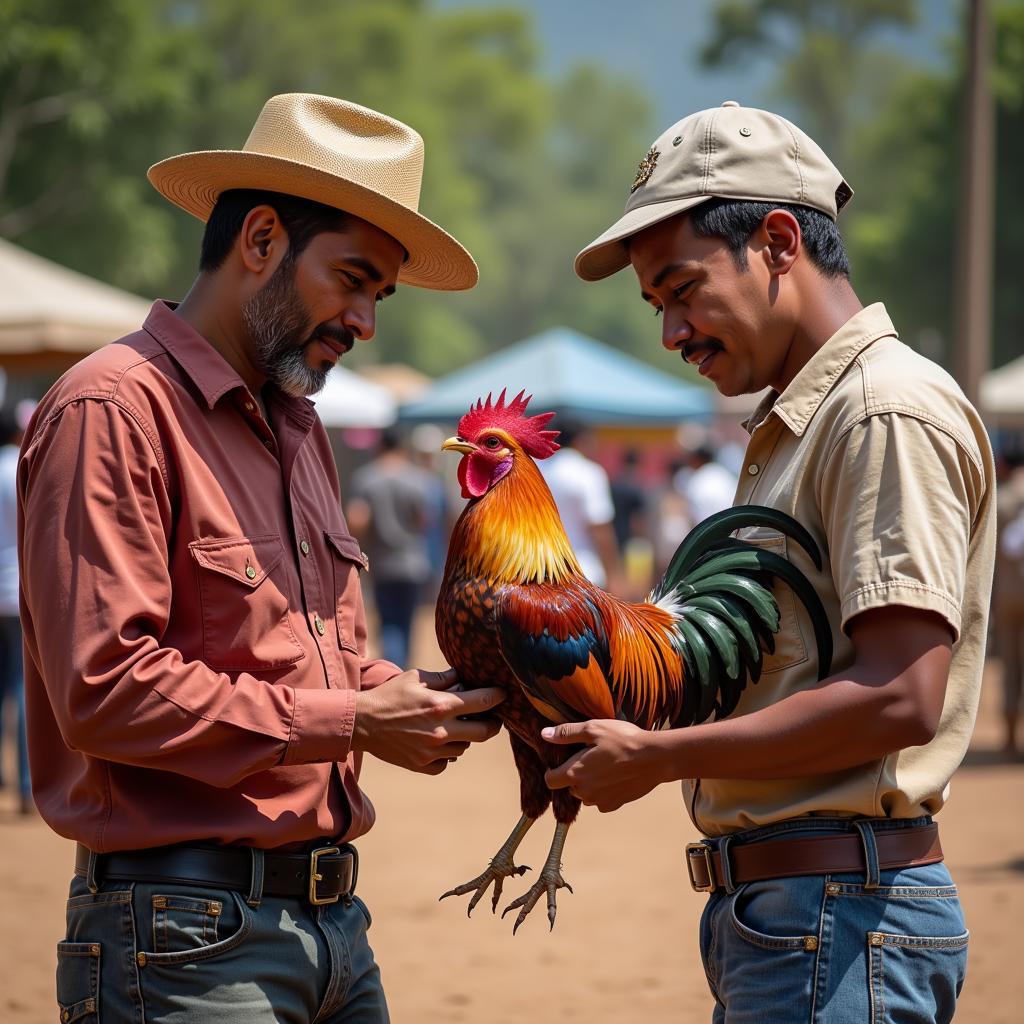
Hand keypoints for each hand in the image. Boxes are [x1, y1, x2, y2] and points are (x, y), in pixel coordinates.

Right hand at [353, 668, 503, 774]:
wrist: (362, 723)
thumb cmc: (390, 696)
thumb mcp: (416, 677)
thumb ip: (444, 677)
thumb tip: (464, 676)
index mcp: (441, 705)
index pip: (483, 702)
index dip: (498, 697)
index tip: (503, 694)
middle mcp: (441, 731)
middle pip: (485, 732)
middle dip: (494, 723)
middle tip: (493, 717)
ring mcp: (432, 751)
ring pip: (465, 747)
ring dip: (466, 737)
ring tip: (456, 726)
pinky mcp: (423, 765)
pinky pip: (447, 762)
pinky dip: (447, 753)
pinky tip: (438, 742)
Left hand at [542, 720, 665, 811]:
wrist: (654, 758)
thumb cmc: (623, 740)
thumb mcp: (593, 728)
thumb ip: (566, 733)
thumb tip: (544, 734)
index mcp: (575, 772)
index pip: (550, 781)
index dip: (551, 771)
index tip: (560, 762)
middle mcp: (584, 791)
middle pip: (569, 787)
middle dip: (574, 775)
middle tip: (589, 758)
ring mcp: (600, 800)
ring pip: (585, 795)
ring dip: (589, 784)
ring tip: (605, 766)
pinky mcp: (615, 805)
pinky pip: (601, 801)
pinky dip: (604, 791)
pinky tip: (615, 776)